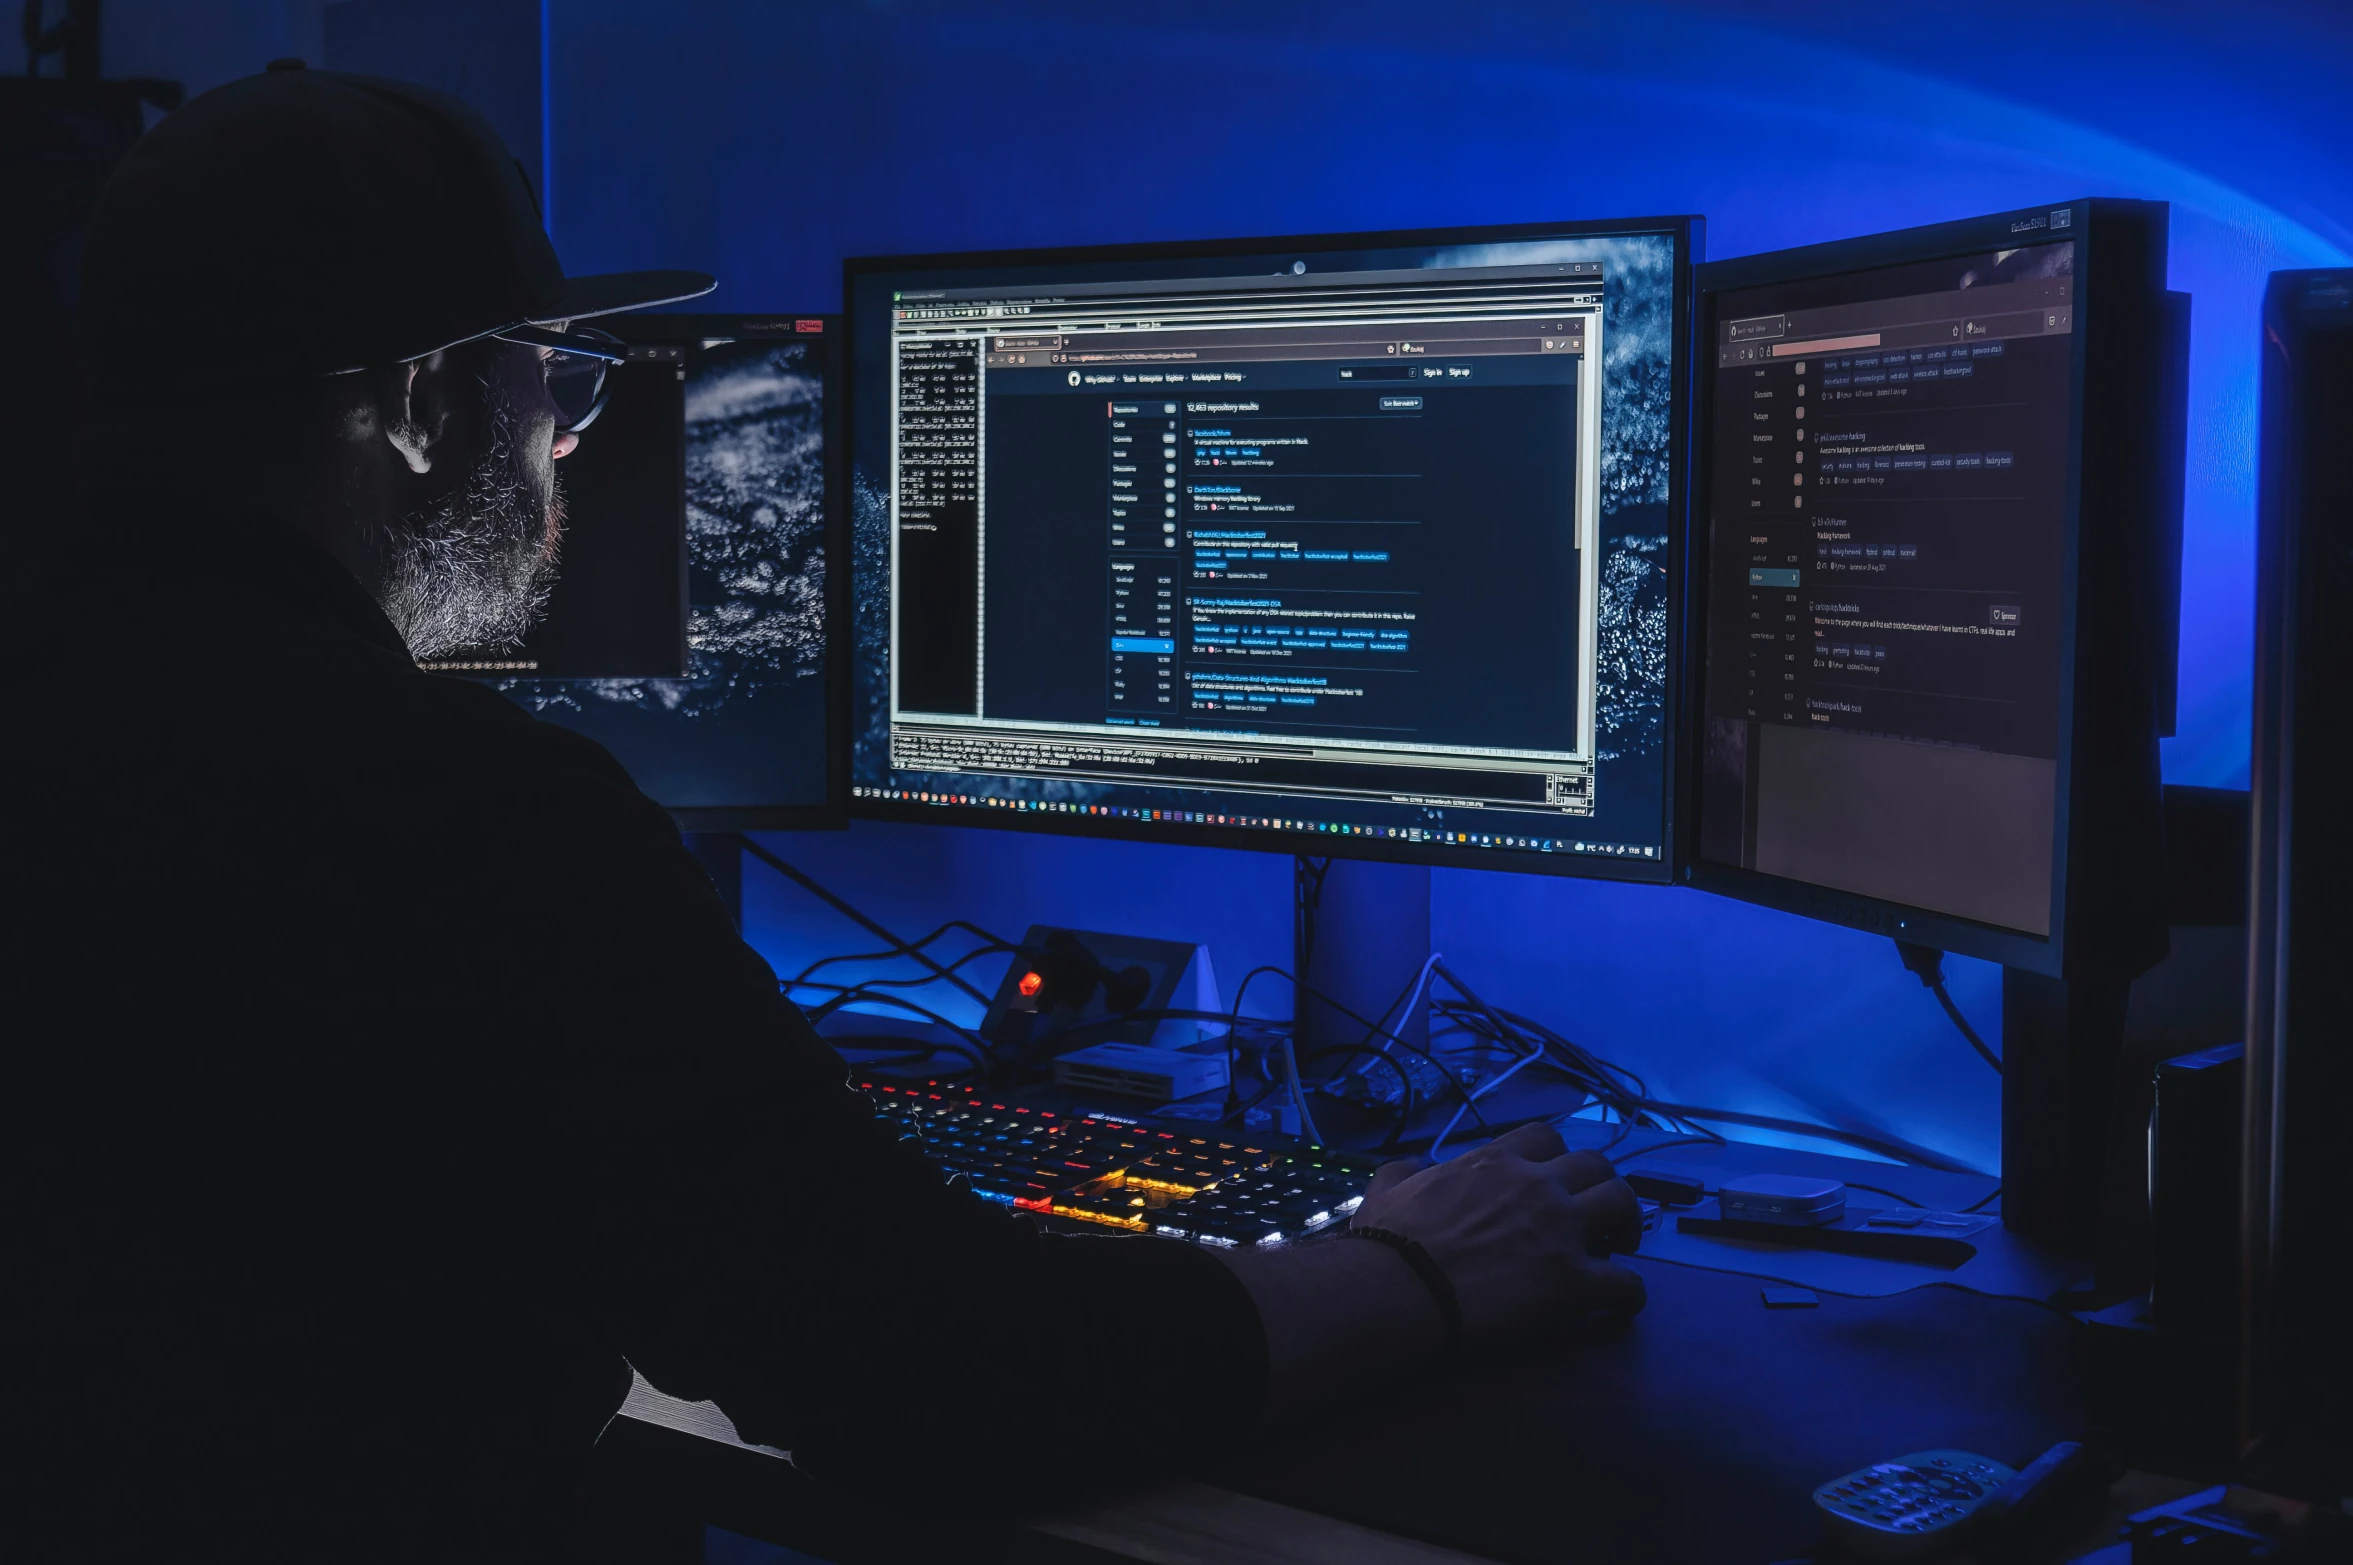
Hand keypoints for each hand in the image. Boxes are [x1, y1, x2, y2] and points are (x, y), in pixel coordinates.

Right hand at [1351, 1123, 1644, 1343]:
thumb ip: (1406, 1171)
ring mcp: (1562, 1232)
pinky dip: (1628, 1293)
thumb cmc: (1387, 1242)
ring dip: (1627, 1223)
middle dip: (1599, 1184)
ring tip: (1619, 1246)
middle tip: (1592, 1212)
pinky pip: (1626, 1283)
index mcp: (1495, 1162)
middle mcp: (1538, 1188)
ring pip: (1623, 1205)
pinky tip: (1621, 1305)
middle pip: (1596, 1164)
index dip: (1554, 1158)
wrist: (1398, 1291)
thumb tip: (1413, 1168)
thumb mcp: (1387, 1188)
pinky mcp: (1576, 1283)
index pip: (1544, 1138)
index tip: (1551, 1179)